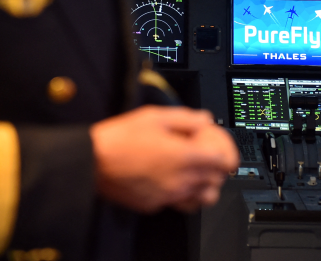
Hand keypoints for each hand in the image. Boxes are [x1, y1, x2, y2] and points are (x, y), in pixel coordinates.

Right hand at [89, 106, 238, 212]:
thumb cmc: (119, 138)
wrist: (93, 162)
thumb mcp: (154, 116)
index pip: (223, 161)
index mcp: (183, 156)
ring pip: (202, 198)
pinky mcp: (155, 204)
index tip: (221, 146)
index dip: (227, 153)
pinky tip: (173, 181)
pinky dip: (183, 194)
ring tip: (195, 172)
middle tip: (208, 156)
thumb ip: (185, 117)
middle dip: (217, 168)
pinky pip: (179, 203)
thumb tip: (204, 119)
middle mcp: (180, 179)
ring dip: (204, 185)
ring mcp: (168, 195)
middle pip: (216, 181)